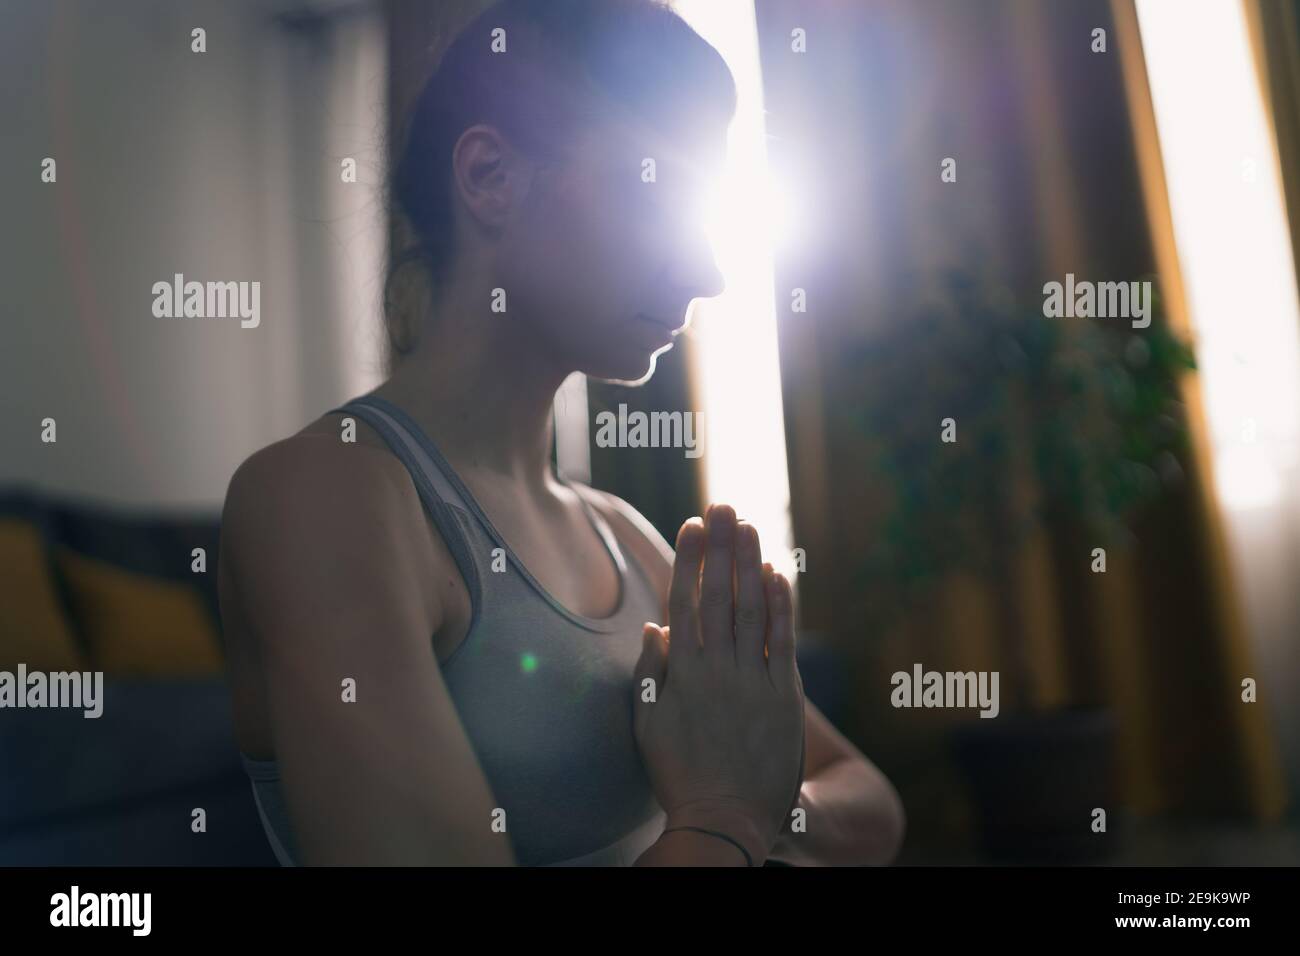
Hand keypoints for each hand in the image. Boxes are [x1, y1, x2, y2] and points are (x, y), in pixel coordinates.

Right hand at [632, 504, 804, 860]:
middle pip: (719, 595)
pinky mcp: (783, 696)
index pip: (685, 601)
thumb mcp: (647, 725)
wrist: (726, 819)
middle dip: (720, 546)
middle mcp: (717, 669)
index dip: (689, 559)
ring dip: (750, 564)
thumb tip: (655, 625)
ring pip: (751, 609)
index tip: (691, 524)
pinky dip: (781, 606)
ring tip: (749, 526)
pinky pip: (782, 641)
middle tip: (721, 506)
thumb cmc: (679, 774)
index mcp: (682, 673)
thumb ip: (650, 672)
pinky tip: (777, 574)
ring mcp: (753, 680)